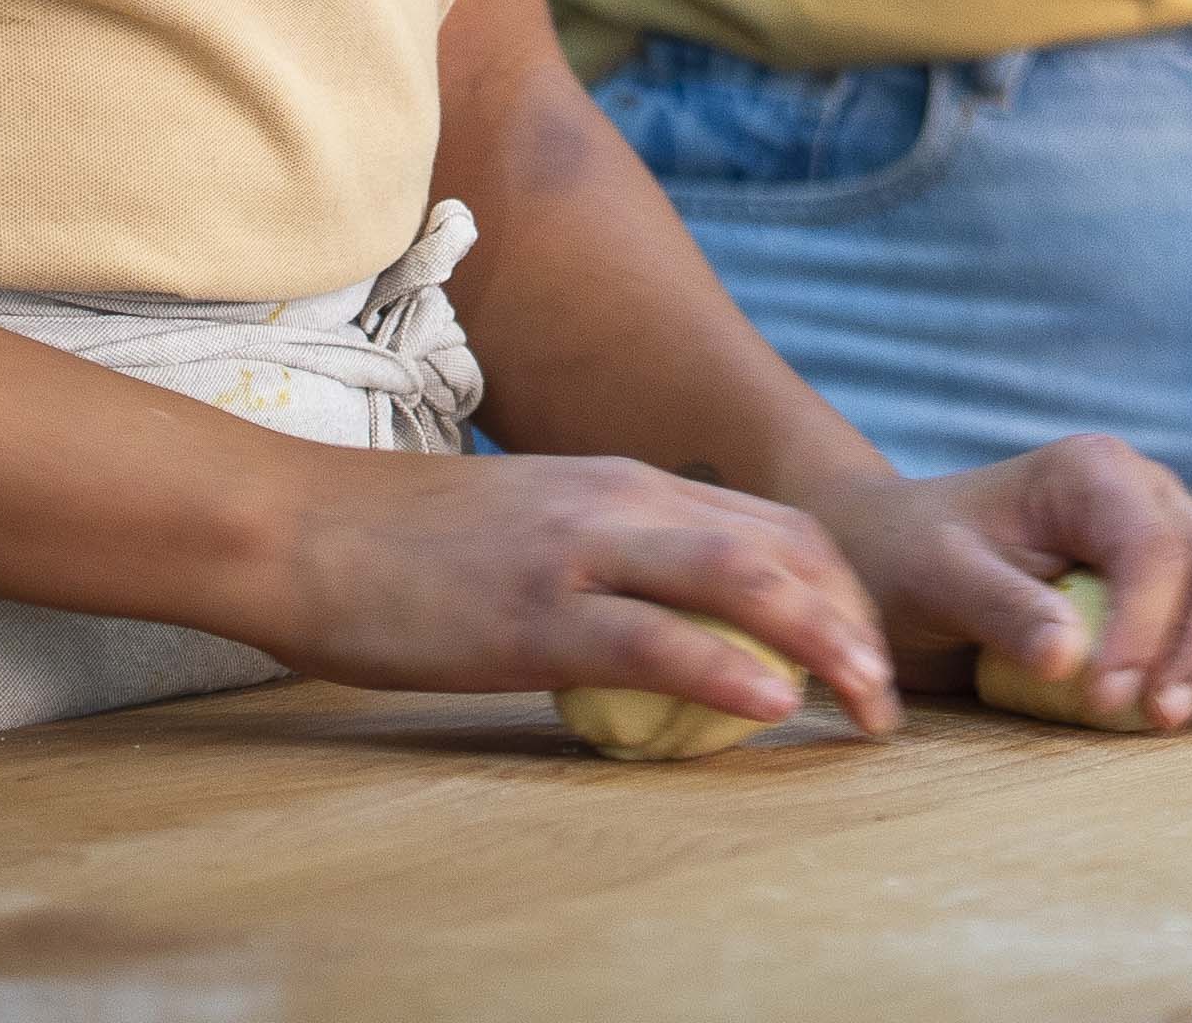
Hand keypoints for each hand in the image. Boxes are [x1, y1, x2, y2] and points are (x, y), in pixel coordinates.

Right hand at [223, 447, 901, 735]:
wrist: (298, 527)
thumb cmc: (404, 544)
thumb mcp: (536, 526)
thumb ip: (611, 552)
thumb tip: (676, 616)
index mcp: (626, 485)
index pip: (776, 524)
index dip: (843, 590)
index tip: (870, 656)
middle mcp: (622, 502)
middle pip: (787, 547)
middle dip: (860, 624)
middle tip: (892, 701)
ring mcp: (579, 553)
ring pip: (744, 579)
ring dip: (825, 645)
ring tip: (865, 706)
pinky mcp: (530, 613)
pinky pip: (652, 636)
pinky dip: (727, 668)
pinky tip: (771, 705)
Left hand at [806, 433, 1191, 730]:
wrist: (898, 556)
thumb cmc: (910, 556)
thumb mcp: (935, 575)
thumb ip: (1002, 607)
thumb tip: (1072, 657)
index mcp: (1096, 474)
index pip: (1157, 547)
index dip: (1148, 626)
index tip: (1104, 697)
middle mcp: (1155, 498)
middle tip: (1162, 721)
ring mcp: (1181, 543)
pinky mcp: (1189, 595)